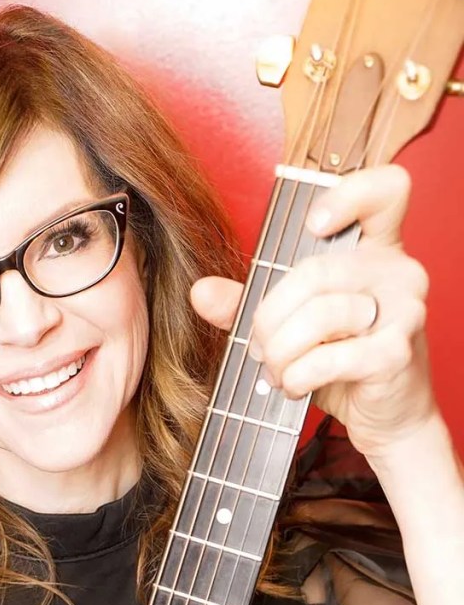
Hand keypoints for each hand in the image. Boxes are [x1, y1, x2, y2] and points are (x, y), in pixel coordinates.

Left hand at [190, 165, 437, 460]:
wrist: (385, 413)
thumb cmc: (339, 358)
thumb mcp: (289, 324)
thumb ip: (245, 302)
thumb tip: (200, 291)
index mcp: (374, 249)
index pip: (385, 191)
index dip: (348, 195)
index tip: (311, 225)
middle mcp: (397, 271)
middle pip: (316, 271)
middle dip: (270, 316)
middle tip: (259, 346)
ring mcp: (405, 310)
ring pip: (320, 314)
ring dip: (281, 350)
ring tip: (276, 369)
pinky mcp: (397, 353)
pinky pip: (330, 358)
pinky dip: (299, 375)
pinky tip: (295, 384)